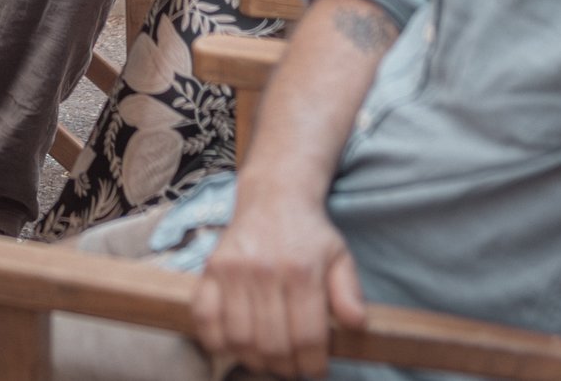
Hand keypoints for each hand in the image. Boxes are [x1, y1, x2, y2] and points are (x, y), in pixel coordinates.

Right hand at [193, 187, 366, 375]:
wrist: (273, 196)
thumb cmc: (309, 233)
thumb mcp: (340, 257)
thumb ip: (349, 292)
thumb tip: (355, 324)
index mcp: (301, 271)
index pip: (306, 337)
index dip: (312, 364)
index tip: (315, 369)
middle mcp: (264, 270)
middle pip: (272, 344)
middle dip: (285, 367)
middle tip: (292, 368)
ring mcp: (232, 270)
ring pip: (239, 338)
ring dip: (254, 359)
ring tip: (267, 359)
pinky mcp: (210, 269)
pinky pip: (204, 318)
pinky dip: (215, 341)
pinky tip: (233, 344)